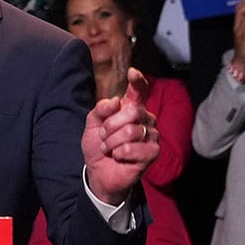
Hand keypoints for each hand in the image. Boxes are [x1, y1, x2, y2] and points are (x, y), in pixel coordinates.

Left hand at [83, 68, 159, 203]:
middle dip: (111, 125)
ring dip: (112, 142)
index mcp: (131, 109)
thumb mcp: (92, 125)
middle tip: (103, 136)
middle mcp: (145, 119)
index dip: (138, 81)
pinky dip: (119, 153)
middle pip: (132, 111)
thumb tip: (116, 101)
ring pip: (130, 131)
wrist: (99, 172)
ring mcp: (151, 135)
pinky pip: (132, 148)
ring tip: (110, 149)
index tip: (132, 72)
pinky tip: (119, 157)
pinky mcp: (152, 152)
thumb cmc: (99, 146)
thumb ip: (100, 110)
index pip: (139, 91)